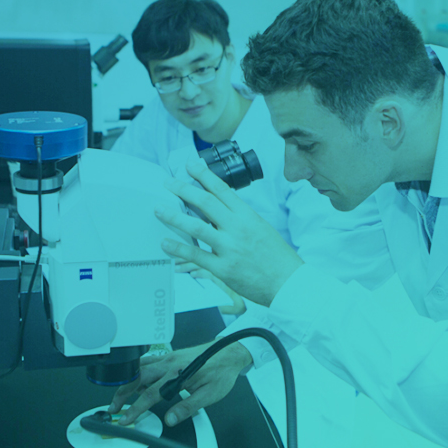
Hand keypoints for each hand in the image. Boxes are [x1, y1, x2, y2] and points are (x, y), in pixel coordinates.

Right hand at [108, 341, 252, 426]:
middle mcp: (170, 362)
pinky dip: (138, 372)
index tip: (126, 418)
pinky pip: (148, 362)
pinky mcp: (171, 356)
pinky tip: (137, 381)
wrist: (230, 352)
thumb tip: (171, 419)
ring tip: (121, 396)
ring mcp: (169, 357)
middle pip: (138, 378)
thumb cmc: (222, 371)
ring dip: (128, 382)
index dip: (136, 408)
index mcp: (178, 373)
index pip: (151, 394)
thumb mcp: (210, 394)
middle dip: (123, 393)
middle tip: (115, 407)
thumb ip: (188, 406)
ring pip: (140, 368)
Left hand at [154, 158, 303, 306]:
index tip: (190, 165)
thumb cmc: (275, 256)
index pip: (221, 189)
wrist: (287, 282)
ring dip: (174, 216)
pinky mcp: (223, 268)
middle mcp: (237, 228)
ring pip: (196, 227)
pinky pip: (196, 255)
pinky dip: (179, 248)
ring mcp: (229, 248)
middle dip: (183, 190)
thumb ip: (239, 219)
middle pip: (205, 203)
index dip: (204, 175)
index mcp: (247, 216)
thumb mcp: (260, 228)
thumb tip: (216, 211)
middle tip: (168, 183)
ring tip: (159, 209)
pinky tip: (165, 243)